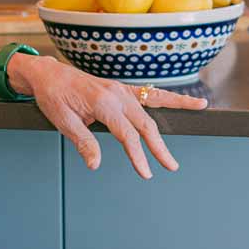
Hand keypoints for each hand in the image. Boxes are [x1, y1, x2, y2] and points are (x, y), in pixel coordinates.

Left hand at [14, 55, 206, 178]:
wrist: (48, 75)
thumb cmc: (53, 97)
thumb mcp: (62, 121)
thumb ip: (83, 141)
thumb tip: (95, 164)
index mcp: (103, 103)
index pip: (127, 135)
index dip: (138, 156)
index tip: (146, 173)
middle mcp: (116, 94)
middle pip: (145, 124)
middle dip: (160, 147)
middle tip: (171, 166)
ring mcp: (121, 89)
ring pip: (153, 105)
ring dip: (176, 112)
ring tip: (200, 110)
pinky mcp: (121, 89)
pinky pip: (150, 93)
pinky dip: (170, 96)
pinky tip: (188, 99)